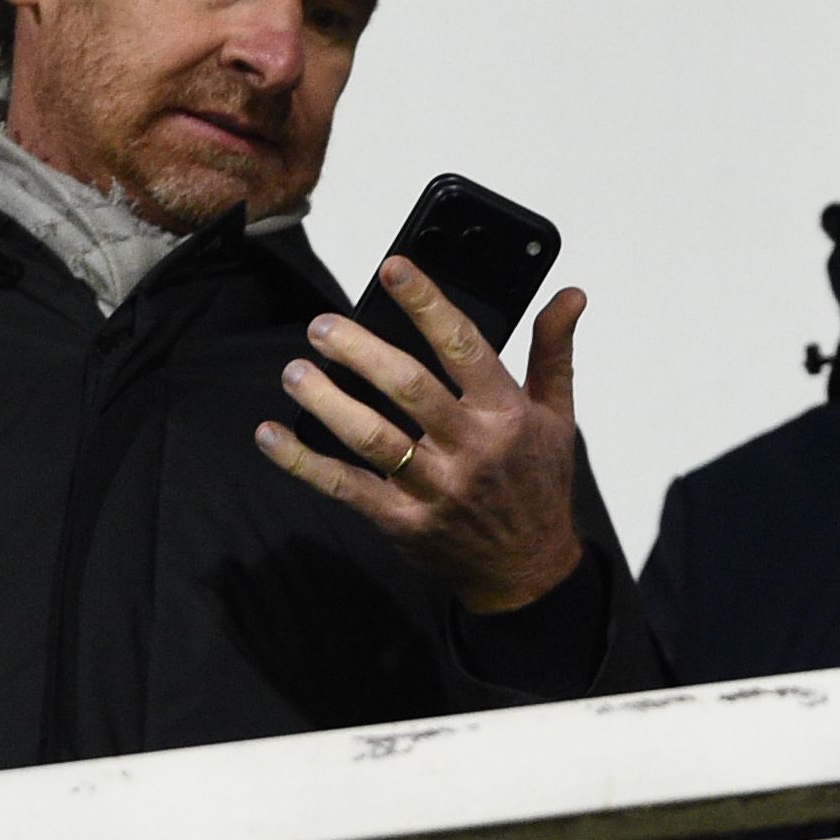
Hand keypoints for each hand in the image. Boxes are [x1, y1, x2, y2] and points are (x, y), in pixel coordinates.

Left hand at [257, 258, 589, 615]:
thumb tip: (570, 295)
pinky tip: (269, 435)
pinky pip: (346, 488)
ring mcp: (436, 489)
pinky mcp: (404, 523)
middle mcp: (472, 449)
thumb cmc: (538, 483)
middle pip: (408, 388)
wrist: (527, 571)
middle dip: (360, 351)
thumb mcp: (557, 415)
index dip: (427, 304)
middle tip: (322, 326)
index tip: (393, 268)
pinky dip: (303, 462)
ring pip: (372, 437)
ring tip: (296, 372)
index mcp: (507, 415)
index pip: (464, 346)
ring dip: (327, 401)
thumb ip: (553, 350)